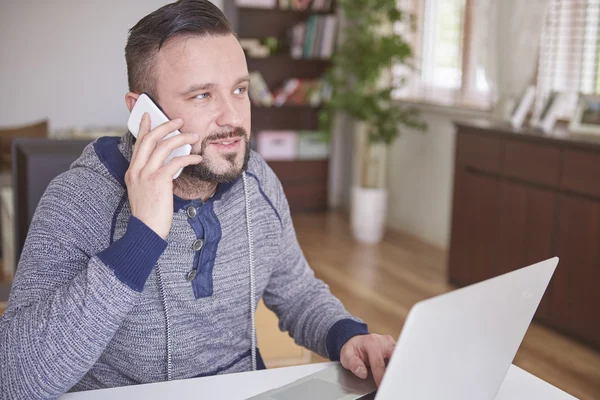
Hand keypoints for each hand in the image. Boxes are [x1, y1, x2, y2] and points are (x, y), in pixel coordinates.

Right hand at [125, 113, 201, 238]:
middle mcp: (136, 170)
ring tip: (193, 136)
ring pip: (163, 146)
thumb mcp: (146, 192)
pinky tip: (197, 157)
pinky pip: (176, 162)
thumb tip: (168, 165)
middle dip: (165, 126)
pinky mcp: (158, 181)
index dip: (144, 127)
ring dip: (180, 138)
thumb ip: (152, 176)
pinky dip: (188, 157)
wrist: (146, 231)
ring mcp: (146, 175)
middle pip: (149, 138)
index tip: (148, 115)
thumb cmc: (150, 215)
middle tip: (178, 120)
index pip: (138, 144)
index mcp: (132, 172)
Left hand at [340, 333, 395, 386]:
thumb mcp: (346, 355)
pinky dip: (398, 367)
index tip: (381, 385)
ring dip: (397, 369)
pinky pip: (400, 358)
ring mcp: (391, 343)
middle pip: (393, 358)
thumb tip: (362, 372)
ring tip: (394, 380)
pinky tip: (396, 375)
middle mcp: (384, 341)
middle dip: (393, 372)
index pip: (379, 363)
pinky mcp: (396, 348)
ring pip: (399, 358)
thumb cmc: (353, 348)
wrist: (357, 341)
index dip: (380, 376)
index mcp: (372, 342)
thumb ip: (352, 363)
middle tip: (391, 384)